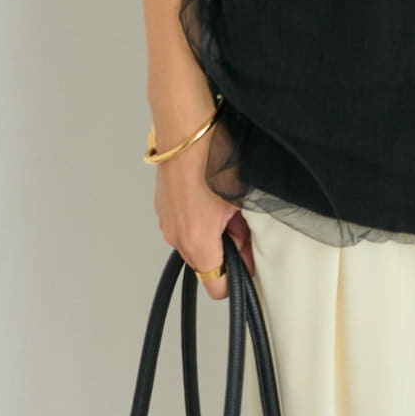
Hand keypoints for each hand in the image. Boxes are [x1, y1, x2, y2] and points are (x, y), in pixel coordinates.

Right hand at [152, 136, 253, 299]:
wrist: (186, 128)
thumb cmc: (213, 158)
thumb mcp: (242, 201)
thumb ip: (248, 235)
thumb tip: (250, 250)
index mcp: (197, 243)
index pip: (217, 288)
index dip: (239, 279)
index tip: (251, 262)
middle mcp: (176, 237)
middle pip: (206, 263)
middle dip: (228, 249)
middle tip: (245, 222)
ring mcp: (166, 220)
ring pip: (195, 240)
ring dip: (213, 231)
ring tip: (229, 202)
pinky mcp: (163, 204)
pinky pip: (184, 221)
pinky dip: (199, 216)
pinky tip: (212, 192)